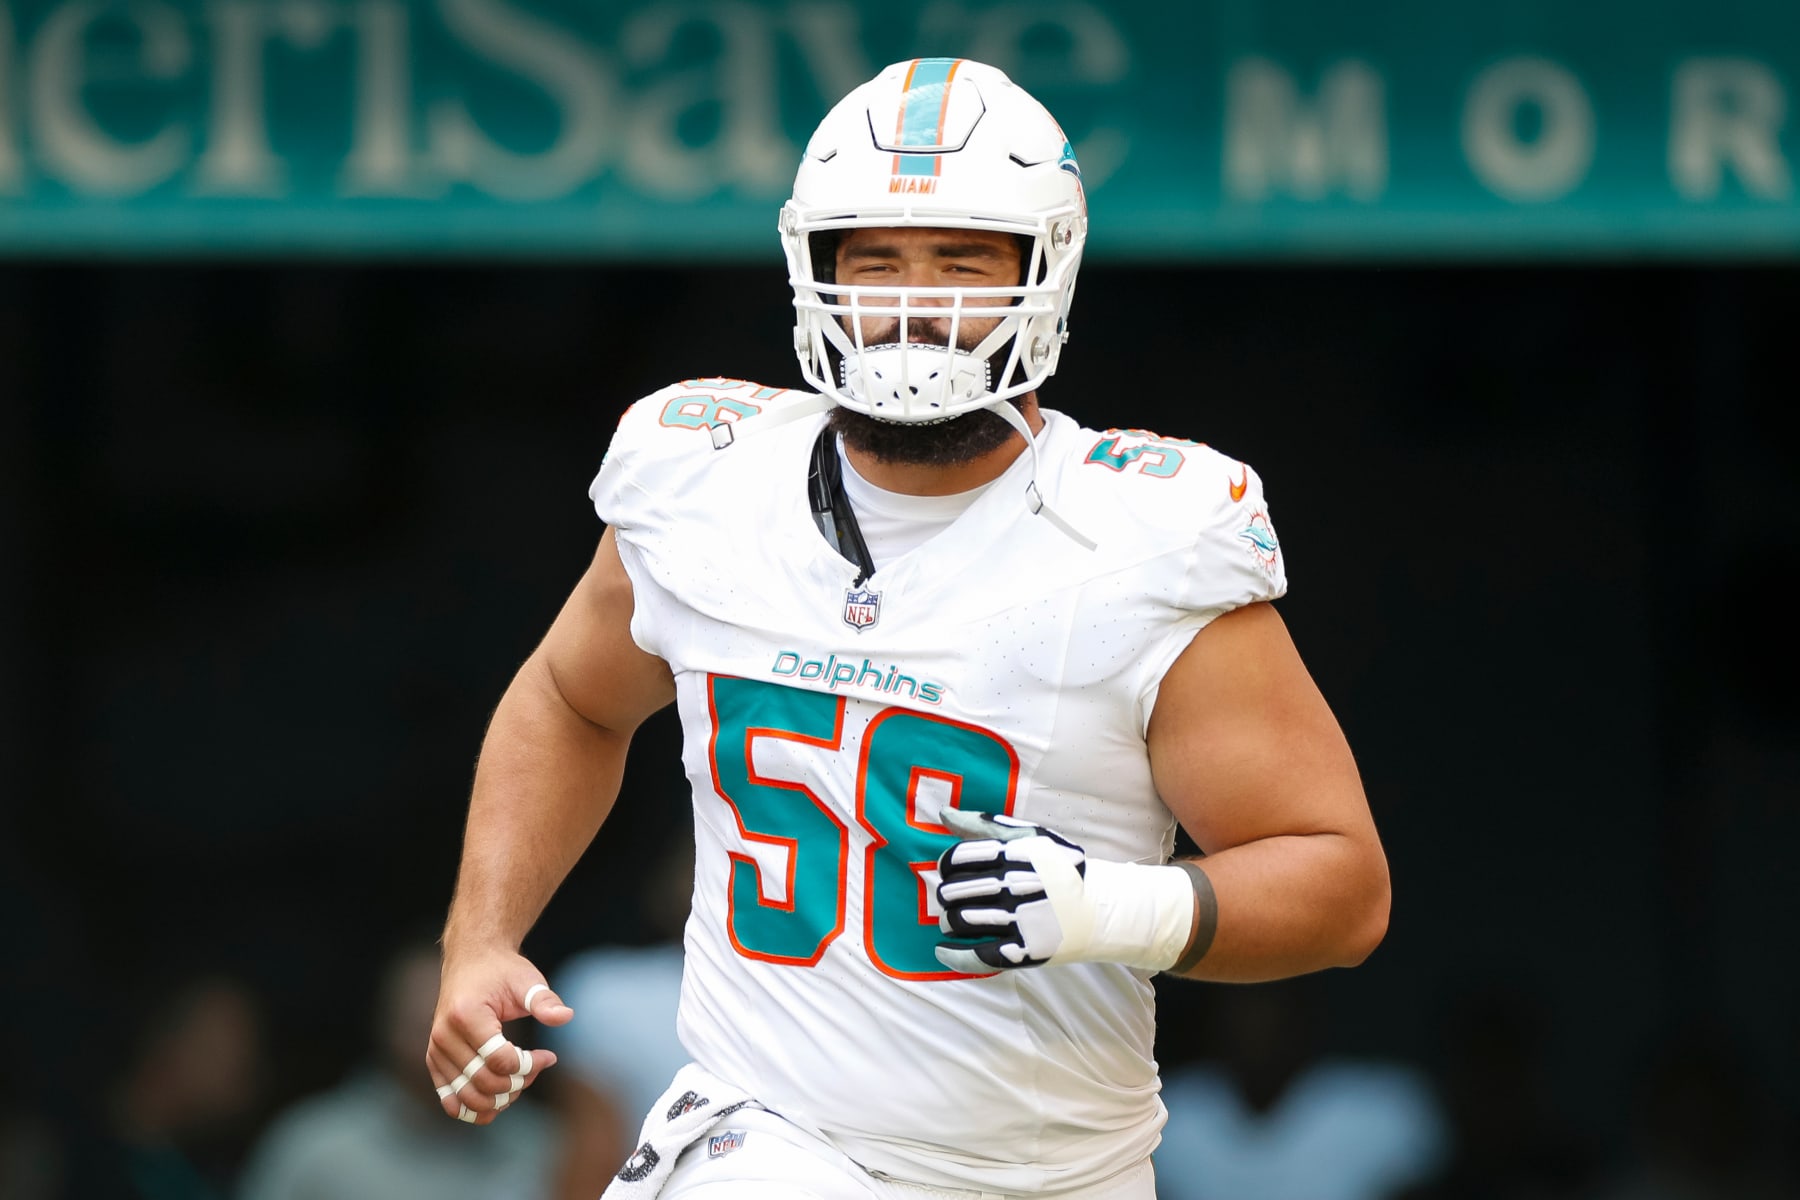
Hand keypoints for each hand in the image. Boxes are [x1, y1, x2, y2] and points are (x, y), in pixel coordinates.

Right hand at [428, 948, 572, 1123]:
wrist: (471, 959)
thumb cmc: (502, 970)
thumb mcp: (527, 980)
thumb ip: (544, 1000)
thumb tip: (565, 1016)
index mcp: (466, 1014)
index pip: (499, 1060)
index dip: (529, 1066)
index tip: (548, 1056)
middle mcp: (444, 1035)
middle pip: (483, 1081)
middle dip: (517, 1083)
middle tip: (536, 1068)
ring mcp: (436, 1049)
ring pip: (467, 1096)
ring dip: (498, 1099)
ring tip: (519, 1082)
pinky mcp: (434, 1059)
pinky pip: (449, 1097)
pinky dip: (473, 1107)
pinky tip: (497, 1101)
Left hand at [934, 809, 1201, 975]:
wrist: (1100, 909)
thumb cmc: (1061, 869)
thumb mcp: (1030, 837)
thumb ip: (986, 825)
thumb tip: (944, 813)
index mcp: (1012, 856)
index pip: (956, 859)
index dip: (947, 866)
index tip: (952, 872)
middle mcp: (1013, 886)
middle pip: (952, 892)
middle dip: (946, 895)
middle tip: (953, 898)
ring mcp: (1018, 920)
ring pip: (959, 921)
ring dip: (949, 921)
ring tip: (954, 920)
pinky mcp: (1023, 951)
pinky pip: (976, 957)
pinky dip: (953, 956)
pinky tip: (942, 952)